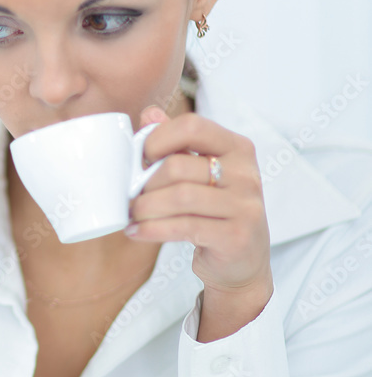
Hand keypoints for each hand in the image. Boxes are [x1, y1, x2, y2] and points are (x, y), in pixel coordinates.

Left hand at [126, 106, 273, 339]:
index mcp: (238, 148)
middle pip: (178, 167)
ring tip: (131, 215)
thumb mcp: (203, 174)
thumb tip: (148, 114)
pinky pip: (184, 227)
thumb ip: (178, 144)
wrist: (244, 262)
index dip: (157, 139)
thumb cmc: (216, 213)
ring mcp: (244, 206)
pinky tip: (137, 231)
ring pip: (179, 198)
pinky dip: (152, 230)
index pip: (192, 126)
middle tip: (130, 196)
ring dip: (145, 208)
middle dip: (145, 184)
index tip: (141, 158)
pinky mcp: (236, 236)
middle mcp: (246, 174)